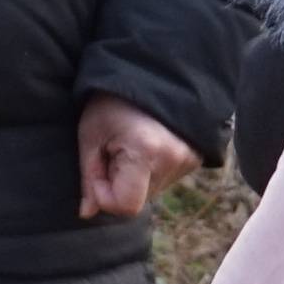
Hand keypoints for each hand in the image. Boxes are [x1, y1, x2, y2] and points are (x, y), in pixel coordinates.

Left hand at [77, 97, 201, 220]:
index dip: (105, 194)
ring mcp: (189, 159)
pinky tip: (146, 143)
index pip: (125, 206)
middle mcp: (174, 160)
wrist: (152, 69)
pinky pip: (166, 179)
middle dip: (119, 182)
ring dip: (135, 176)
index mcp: (146, 151)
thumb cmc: (113, 100)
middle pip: (138, 199)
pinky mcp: (196, 158)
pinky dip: (151, 169)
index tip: (99, 164)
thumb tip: (87, 213)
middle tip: (113, 148)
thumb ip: (89, 176)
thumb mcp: (92, 133)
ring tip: (130, 141)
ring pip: (151, 191)